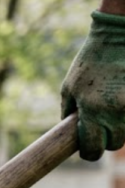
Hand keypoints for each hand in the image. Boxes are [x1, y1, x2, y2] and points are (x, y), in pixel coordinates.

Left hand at [61, 11, 124, 160]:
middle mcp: (116, 111)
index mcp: (92, 110)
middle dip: (106, 139)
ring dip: (119, 127)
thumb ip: (68, 112)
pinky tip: (121, 99)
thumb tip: (69, 133)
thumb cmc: (91, 60)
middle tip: (100, 127)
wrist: (120, 36)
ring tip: (111, 108)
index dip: (89, 152)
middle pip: (114, 144)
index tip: (86, 149)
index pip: (93, 148)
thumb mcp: (70, 86)